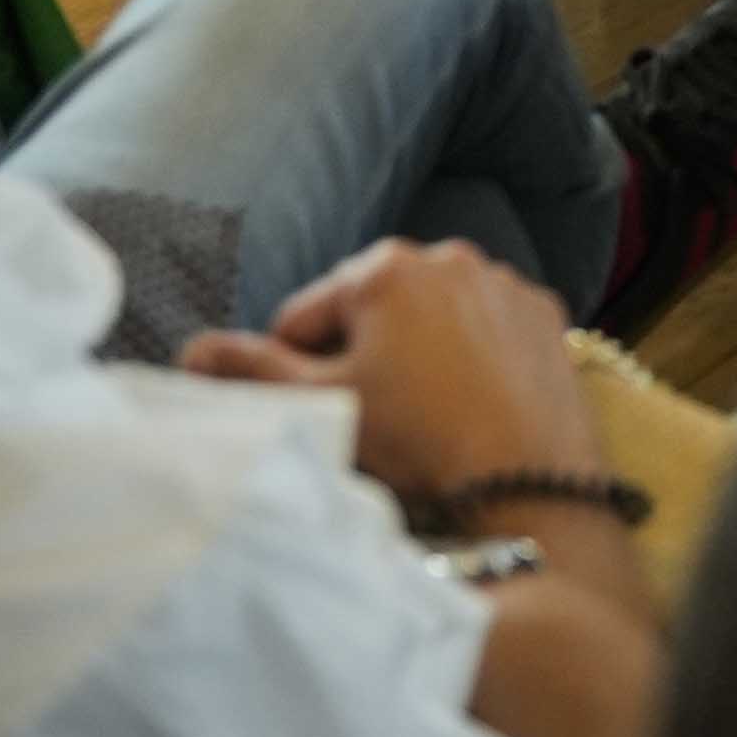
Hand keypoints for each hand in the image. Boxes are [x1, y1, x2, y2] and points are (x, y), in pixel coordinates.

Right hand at [177, 235, 595, 506]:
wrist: (526, 481)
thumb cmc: (415, 439)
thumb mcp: (322, 405)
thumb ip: (253, 372)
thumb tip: (191, 350)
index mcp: (385, 268)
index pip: (302, 315)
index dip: (293, 368)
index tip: (313, 410)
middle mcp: (451, 255)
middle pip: (369, 310)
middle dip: (356, 354)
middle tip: (366, 416)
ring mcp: (505, 282)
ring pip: (430, 316)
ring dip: (412, 351)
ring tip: (417, 414)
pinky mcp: (546, 314)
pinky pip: (486, 328)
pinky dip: (469, 355)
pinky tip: (466, 402)